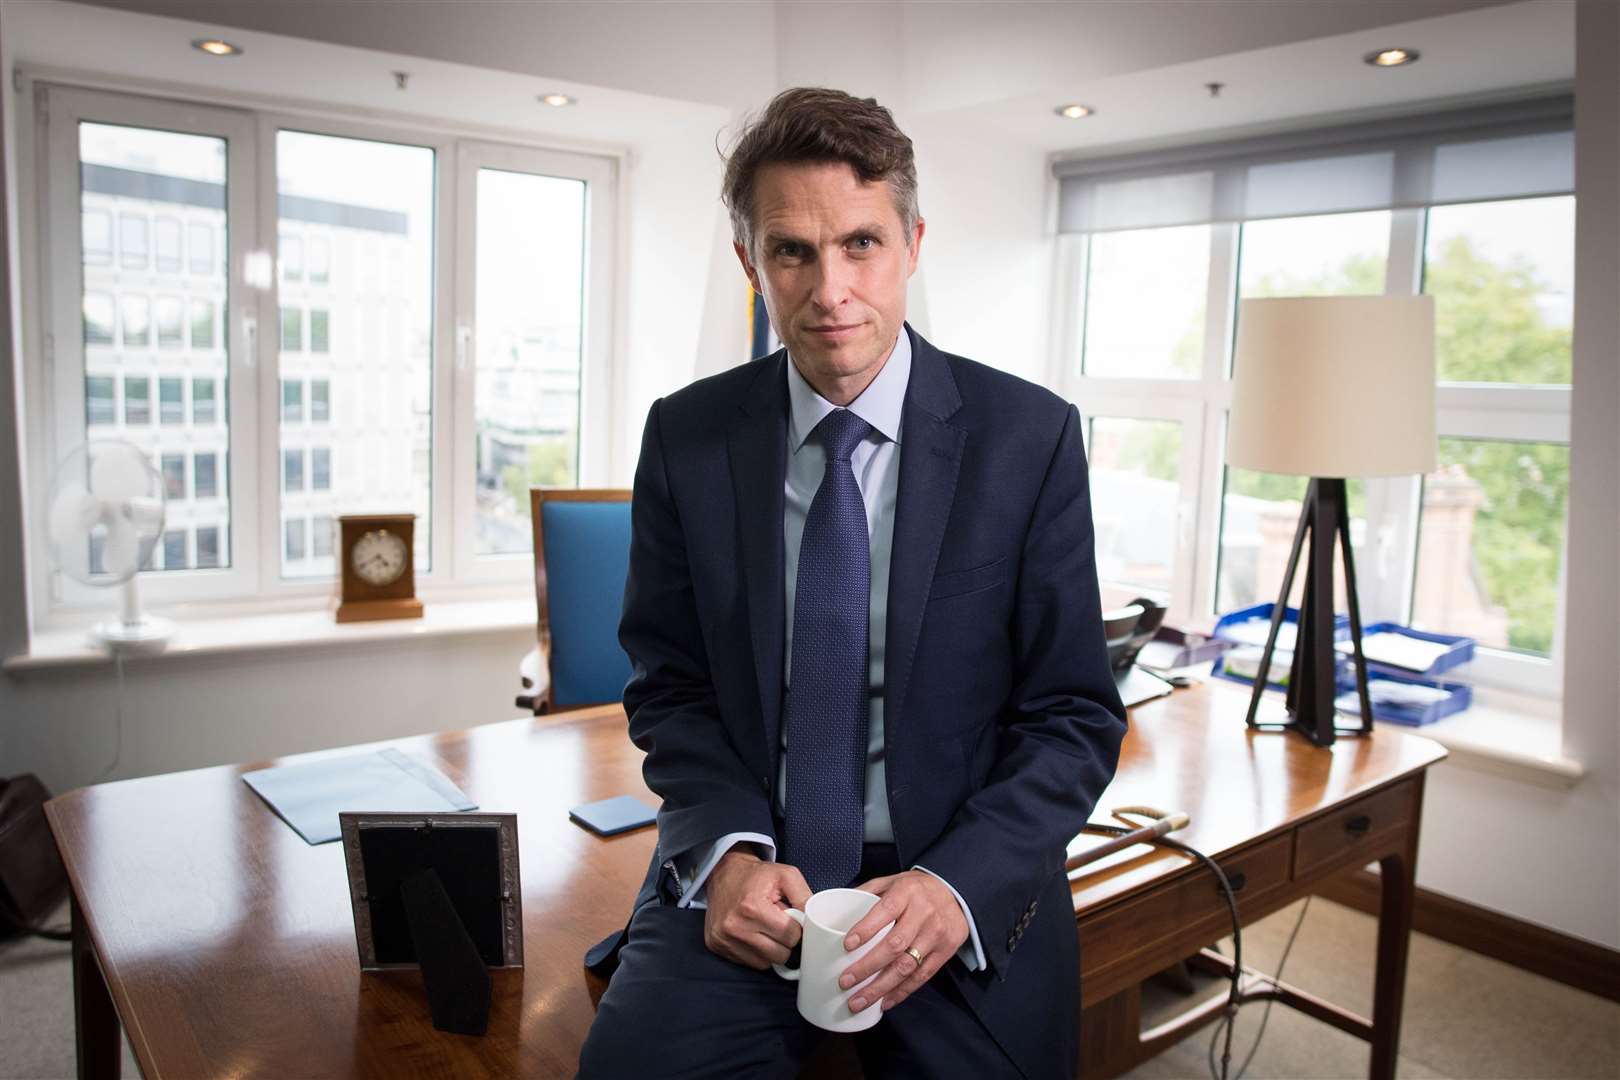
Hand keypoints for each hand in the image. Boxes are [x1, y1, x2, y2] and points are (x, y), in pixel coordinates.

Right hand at [702, 847, 812, 969]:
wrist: (724, 874)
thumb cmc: (757, 876)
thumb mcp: (786, 875)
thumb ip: (804, 898)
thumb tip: (814, 923)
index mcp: (752, 908)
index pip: (790, 936)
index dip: (795, 928)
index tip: (790, 918)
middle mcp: (735, 927)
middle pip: (779, 954)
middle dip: (784, 941)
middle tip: (778, 924)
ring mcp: (724, 940)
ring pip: (765, 963)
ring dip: (771, 949)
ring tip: (765, 927)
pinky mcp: (718, 947)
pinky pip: (750, 963)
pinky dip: (756, 952)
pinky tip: (753, 934)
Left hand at [839, 870, 968, 1012]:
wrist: (955, 893)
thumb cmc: (916, 889)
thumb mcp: (892, 880)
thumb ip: (867, 892)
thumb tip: (835, 910)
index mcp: (907, 892)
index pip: (885, 911)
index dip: (866, 929)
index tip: (846, 946)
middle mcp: (924, 914)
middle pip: (894, 945)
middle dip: (867, 967)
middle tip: (845, 982)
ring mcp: (936, 935)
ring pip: (907, 966)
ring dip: (880, 988)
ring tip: (858, 1001)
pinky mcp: (945, 952)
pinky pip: (921, 976)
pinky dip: (901, 992)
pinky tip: (884, 1002)